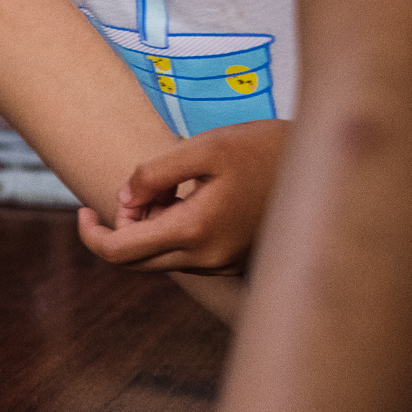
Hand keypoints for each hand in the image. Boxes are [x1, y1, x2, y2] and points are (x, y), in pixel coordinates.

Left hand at [76, 120, 289, 274]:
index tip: (82, 210)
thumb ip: (154, 174)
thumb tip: (123, 201)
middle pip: (137, 260)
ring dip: (153, 224)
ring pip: (163, 256)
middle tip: (139, 188)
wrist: (329, 165)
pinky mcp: (236, 261)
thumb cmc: (267, 148)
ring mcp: (225, 264)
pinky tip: (196, 196)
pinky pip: (189, 252)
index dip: (91, 234)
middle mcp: (208, 259)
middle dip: (124, 226)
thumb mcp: (205, 147)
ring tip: (175, 185)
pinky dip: (177, 228)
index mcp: (195, 232)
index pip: (120, 253)